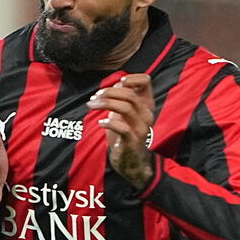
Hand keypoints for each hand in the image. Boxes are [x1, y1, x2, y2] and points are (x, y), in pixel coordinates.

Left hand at [90, 72, 155, 189]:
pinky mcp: (133, 141)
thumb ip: (122, 98)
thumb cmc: (126, 135)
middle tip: (95, 97)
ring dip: (105, 104)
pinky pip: (122, 127)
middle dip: (109, 92)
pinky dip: (109, 122)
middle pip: (130, 94)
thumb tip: (117, 84)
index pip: (146, 81)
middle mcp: (147, 114)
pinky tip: (101, 122)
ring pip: (125, 107)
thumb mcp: (125, 113)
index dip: (131, 78)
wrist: (132, 161)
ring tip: (92, 106)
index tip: (118, 82)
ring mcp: (141, 128)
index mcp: (147, 105)